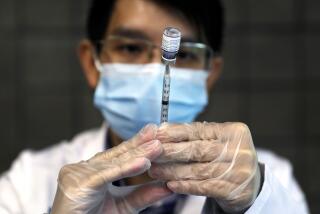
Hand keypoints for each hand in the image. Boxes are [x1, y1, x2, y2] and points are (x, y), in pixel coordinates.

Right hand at [51, 124, 171, 213]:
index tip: (155, 135)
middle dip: (140, 144)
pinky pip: (106, 175)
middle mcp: (85, 167)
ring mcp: (79, 173)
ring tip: (157, 146)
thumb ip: (143, 195)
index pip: (120, 155)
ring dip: (139, 154)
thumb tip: (167, 187)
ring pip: (115, 163)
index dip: (137, 145)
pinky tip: (144, 163)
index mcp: (95, 170)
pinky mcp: (78, 183)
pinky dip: (126, 169)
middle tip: (158, 133)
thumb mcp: (124, 206)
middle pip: (118, 155)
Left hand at [148, 122, 260, 212]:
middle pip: (197, 149)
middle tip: (150, 153)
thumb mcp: (217, 141)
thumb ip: (195, 136)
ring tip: (155, 171)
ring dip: (173, 171)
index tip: (156, 133)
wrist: (250, 184)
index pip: (199, 130)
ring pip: (198, 170)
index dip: (175, 132)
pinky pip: (204, 187)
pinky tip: (171, 185)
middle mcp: (238, 149)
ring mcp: (238, 170)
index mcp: (232, 131)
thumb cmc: (225, 158)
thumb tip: (162, 130)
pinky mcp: (235, 190)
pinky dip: (185, 185)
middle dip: (170, 151)